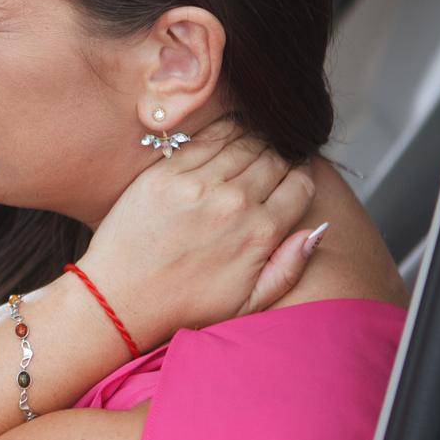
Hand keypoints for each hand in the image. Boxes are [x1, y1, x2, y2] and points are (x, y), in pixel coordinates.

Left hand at [72, 116, 324, 353]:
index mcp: (260, 233)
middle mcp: (233, 203)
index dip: (299, 178)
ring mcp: (196, 185)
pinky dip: (219, 134)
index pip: (300, 184)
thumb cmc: (185, 305)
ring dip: (251, 142)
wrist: (119, 299)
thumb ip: (290, 266)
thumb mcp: (250, 302)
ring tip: (246, 152)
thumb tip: (319, 228)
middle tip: (267, 163)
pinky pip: (204, 139)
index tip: (290, 178)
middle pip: (274, 158)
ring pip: (242, 142)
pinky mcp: (164, 174)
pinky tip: (221, 141)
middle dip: (277, 158)